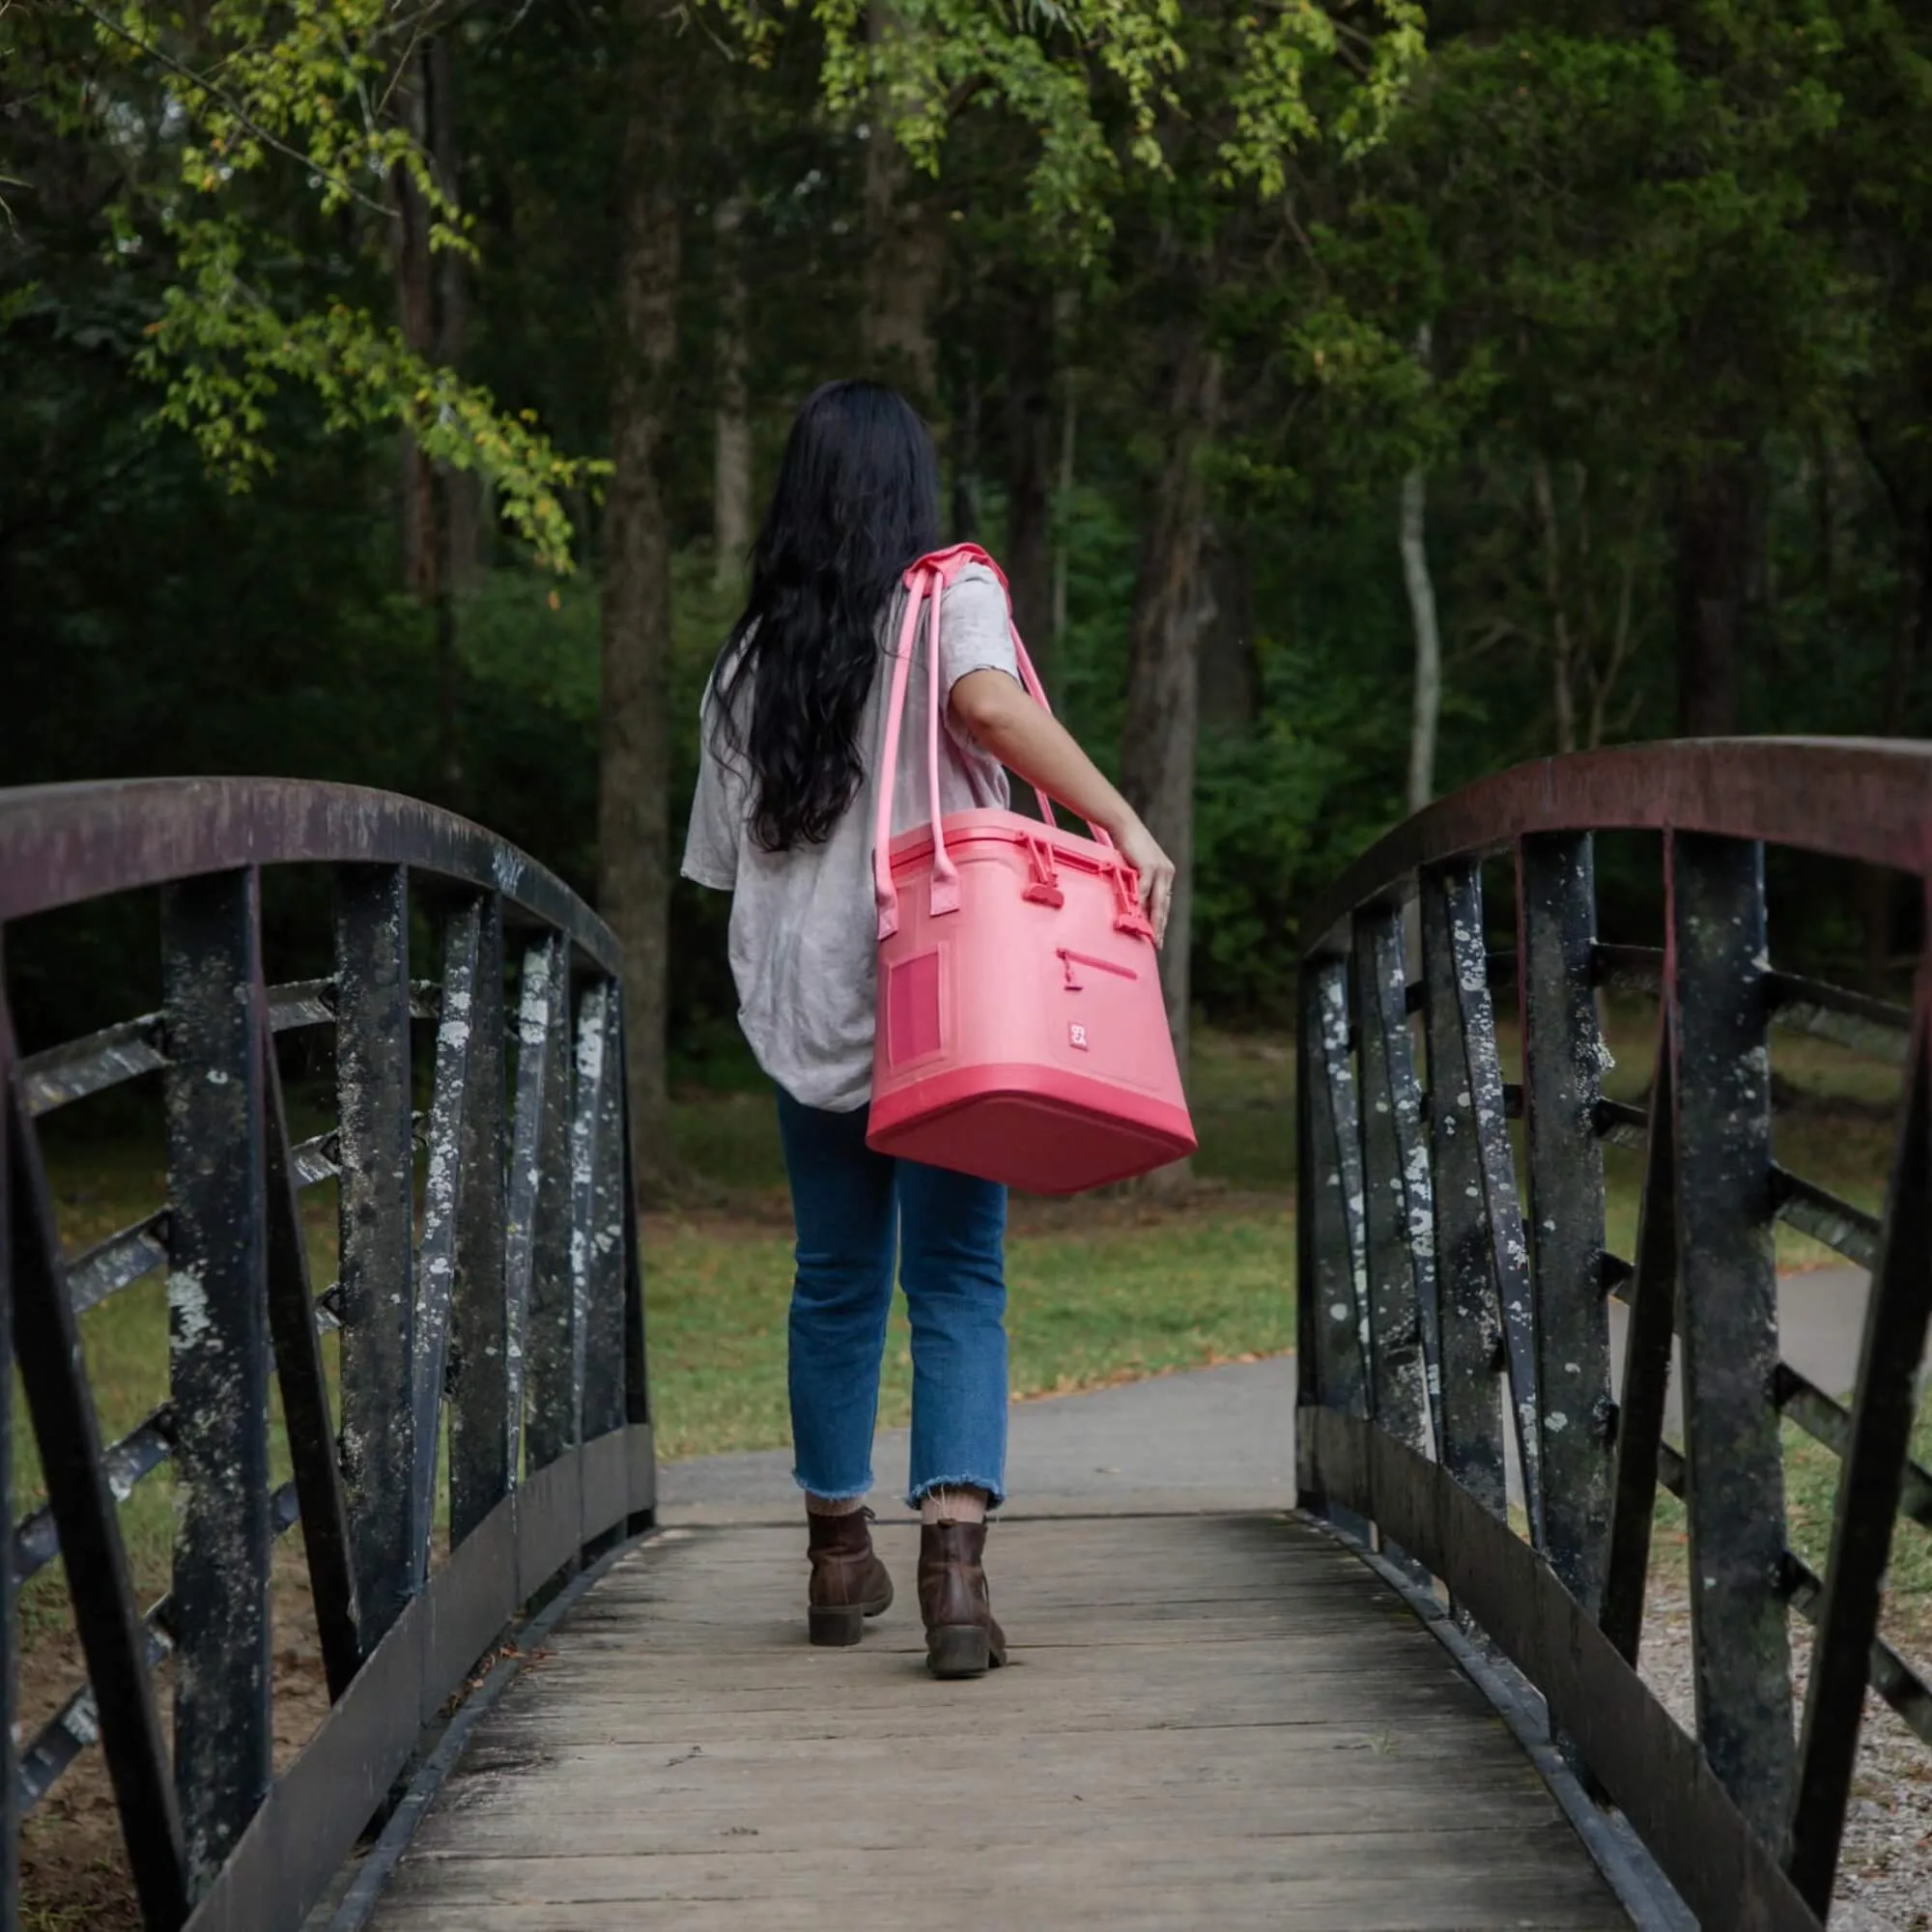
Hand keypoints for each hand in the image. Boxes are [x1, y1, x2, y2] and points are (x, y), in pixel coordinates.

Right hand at [1114, 818, 1175, 947]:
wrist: (1125, 826)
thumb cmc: (1129, 846)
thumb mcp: (1138, 867)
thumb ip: (1140, 883)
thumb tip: (1135, 902)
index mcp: (1166, 874)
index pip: (1165, 902)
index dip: (1161, 920)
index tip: (1158, 936)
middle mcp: (1167, 873)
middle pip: (1164, 905)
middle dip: (1160, 926)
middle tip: (1157, 943)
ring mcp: (1160, 870)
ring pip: (1157, 901)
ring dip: (1153, 920)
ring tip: (1150, 935)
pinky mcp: (1149, 866)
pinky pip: (1145, 889)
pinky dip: (1141, 904)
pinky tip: (1139, 916)